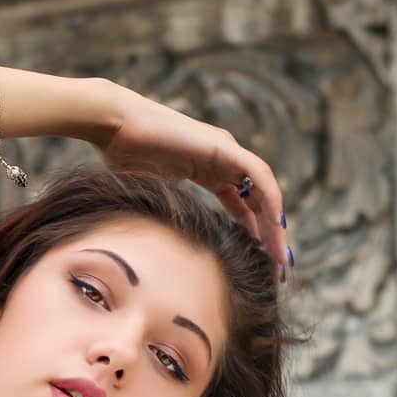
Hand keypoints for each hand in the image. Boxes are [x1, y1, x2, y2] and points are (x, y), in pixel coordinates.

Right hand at [86, 81, 288, 282]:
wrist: (115, 127)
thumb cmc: (123, 159)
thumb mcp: (154, 198)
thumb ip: (169, 218)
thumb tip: (171, 257)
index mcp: (209, 173)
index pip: (243, 208)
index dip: (254, 235)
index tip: (261, 263)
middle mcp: (223, 162)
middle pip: (259, 203)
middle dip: (271, 236)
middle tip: (279, 268)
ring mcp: (226, 153)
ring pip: (264, 191)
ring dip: (275, 225)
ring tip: (281, 257)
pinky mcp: (224, 147)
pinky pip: (258, 175)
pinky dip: (270, 200)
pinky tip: (276, 225)